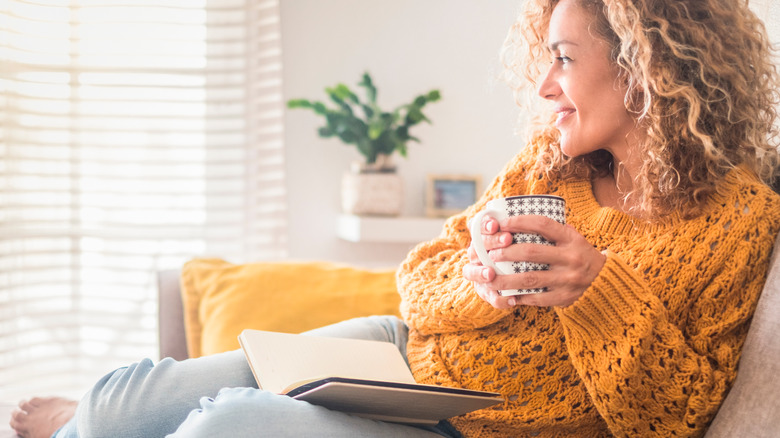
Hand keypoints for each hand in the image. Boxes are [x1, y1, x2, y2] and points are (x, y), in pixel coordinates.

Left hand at [463, 214, 605, 307]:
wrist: (606, 281)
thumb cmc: (580, 254)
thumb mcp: (574, 238)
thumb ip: (553, 229)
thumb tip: (520, 217)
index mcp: (571, 239)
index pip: (542, 224)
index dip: (520, 221)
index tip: (502, 223)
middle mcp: (571, 258)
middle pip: (532, 252)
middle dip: (507, 252)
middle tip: (492, 254)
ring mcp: (568, 279)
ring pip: (530, 278)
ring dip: (507, 279)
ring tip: (491, 278)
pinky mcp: (565, 297)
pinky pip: (537, 298)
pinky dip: (520, 296)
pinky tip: (507, 295)